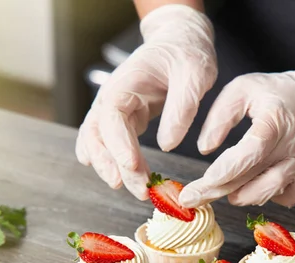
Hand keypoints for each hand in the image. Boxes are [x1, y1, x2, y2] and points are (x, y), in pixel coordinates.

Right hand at [75, 4, 216, 199]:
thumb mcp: (195, 73)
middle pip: (101, 135)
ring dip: (111, 168)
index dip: (118, 144)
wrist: (179, 41)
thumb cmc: (186, 52)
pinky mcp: (124, 119)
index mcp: (125, 82)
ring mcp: (115, 109)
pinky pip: (108, 142)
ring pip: (99, 142)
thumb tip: (168, 145)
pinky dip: (106, 160)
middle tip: (140, 189)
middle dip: (116, 165)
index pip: (112, 116)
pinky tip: (110, 176)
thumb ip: (182, 107)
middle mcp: (112, 97)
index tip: (132, 166)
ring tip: (133, 189)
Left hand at [179, 57, 294, 207]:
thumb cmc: (281, 93)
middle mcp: (293, 146)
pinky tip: (258, 188)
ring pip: (271, 192)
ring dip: (244, 196)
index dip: (221, 174)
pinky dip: (271, 198)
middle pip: (253, 179)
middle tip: (194, 199)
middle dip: (218, 192)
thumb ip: (220, 116)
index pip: (247, 155)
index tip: (199, 186)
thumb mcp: (244, 89)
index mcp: (275, 122)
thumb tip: (205, 148)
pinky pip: (291, 198)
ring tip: (228, 191)